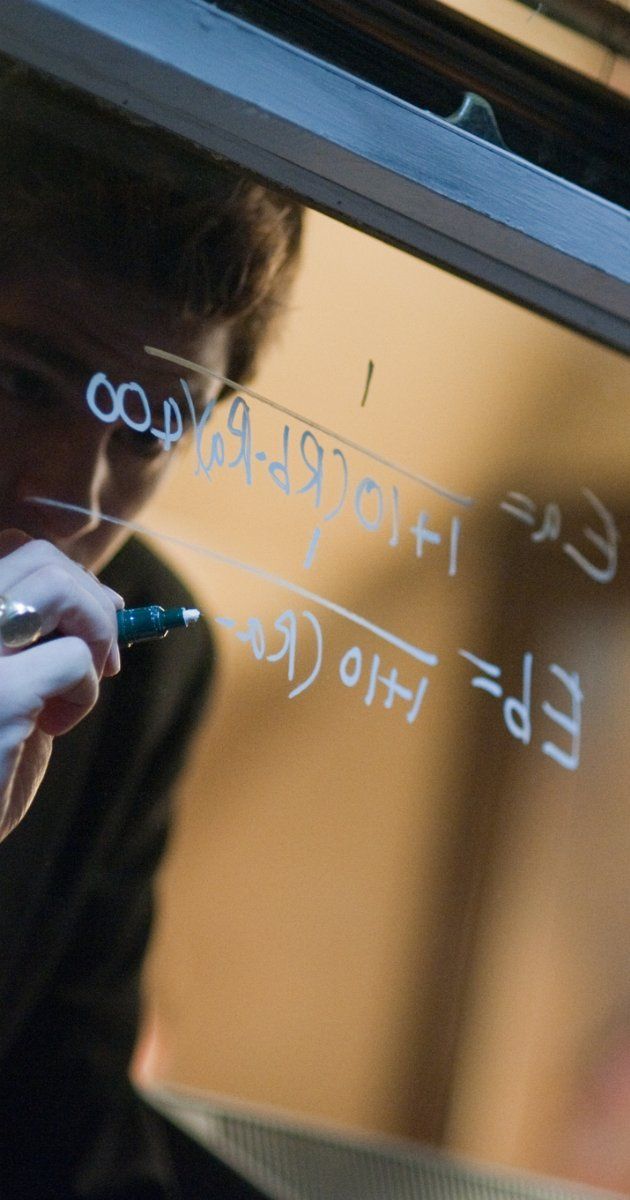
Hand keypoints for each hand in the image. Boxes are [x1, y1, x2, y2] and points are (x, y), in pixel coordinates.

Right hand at [0, 531, 122, 840]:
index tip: (98, 616)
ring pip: (59, 588)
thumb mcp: (12, 684)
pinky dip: (85, 693)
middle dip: (94, 602)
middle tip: (106, 655)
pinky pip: (75, 661)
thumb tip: (103, 598)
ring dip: (94, 633)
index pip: (15, 549)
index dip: (69, 575)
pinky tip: (53, 728)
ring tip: (87, 682)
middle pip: (41, 560)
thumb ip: (37, 639)